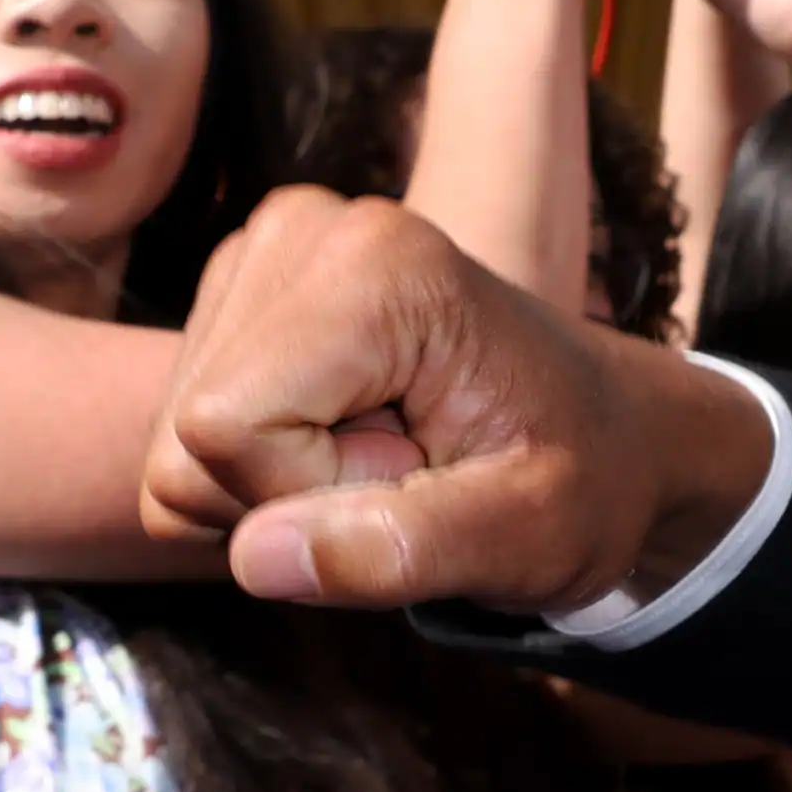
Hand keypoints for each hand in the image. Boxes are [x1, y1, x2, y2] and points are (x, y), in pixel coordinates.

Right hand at [146, 187, 773, 611]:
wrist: (614, 431)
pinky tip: (356, 438)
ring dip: (280, 486)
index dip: (310, 492)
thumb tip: (256, 559)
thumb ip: (397, 551)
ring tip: (394, 452)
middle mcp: (306, 232)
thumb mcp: (528, 537)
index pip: (225, 429)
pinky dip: (267, 466)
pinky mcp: (250, 288)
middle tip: (411, 469)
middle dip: (290, 495)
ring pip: (177, 443)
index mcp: (376, 269)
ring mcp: (269, 252)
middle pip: (188, 437)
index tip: (419, 474)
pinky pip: (189, 430)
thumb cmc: (586, 481)